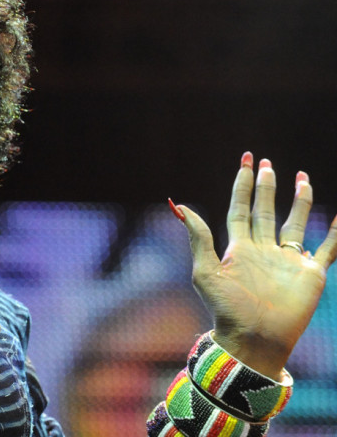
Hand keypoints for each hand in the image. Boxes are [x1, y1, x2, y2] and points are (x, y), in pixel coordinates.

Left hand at [173, 152, 336, 378]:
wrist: (254, 339)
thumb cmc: (226, 309)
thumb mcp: (205, 271)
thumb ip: (198, 238)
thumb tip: (180, 206)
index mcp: (239, 247)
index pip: (241, 209)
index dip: (242, 185)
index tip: (245, 161)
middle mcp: (264, 250)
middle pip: (266, 211)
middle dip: (267, 187)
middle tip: (267, 163)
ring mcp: (287, 261)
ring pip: (295, 223)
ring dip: (299, 202)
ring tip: (302, 177)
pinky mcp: (310, 274)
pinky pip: (326, 249)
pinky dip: (335, 235)